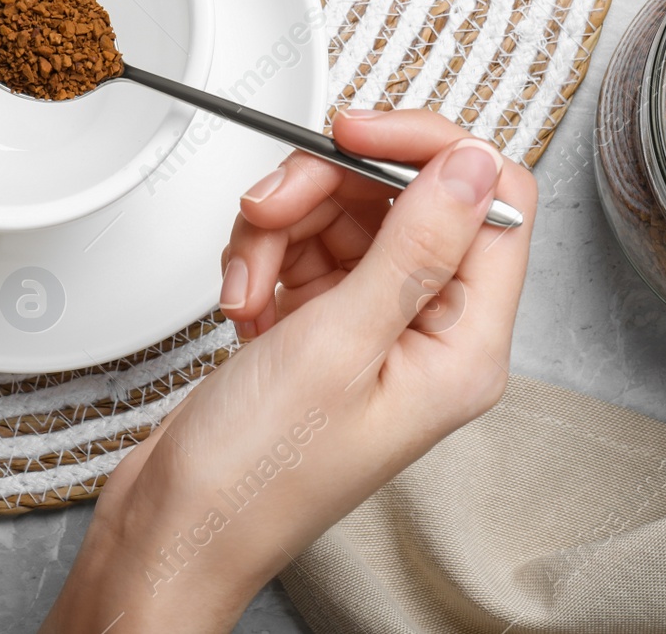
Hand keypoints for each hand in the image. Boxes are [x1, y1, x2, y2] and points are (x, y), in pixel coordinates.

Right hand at [43, 109, 536, 631]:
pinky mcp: (322, 326)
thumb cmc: (254, 476)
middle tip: (272, 208)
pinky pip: (302, 246)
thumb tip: (476, 165)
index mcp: (464, 348)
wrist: (173, 530)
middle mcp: (428, 334)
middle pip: (404, 198)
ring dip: (281, 228)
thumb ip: (415, 244)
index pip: (491, 203)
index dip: (427, 152)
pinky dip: (263, 256)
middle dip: (327, 189)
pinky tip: (241, 299)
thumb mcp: (338, 345)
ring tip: (248, 279)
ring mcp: (372, 328)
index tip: (357, 135)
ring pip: (343, 215)